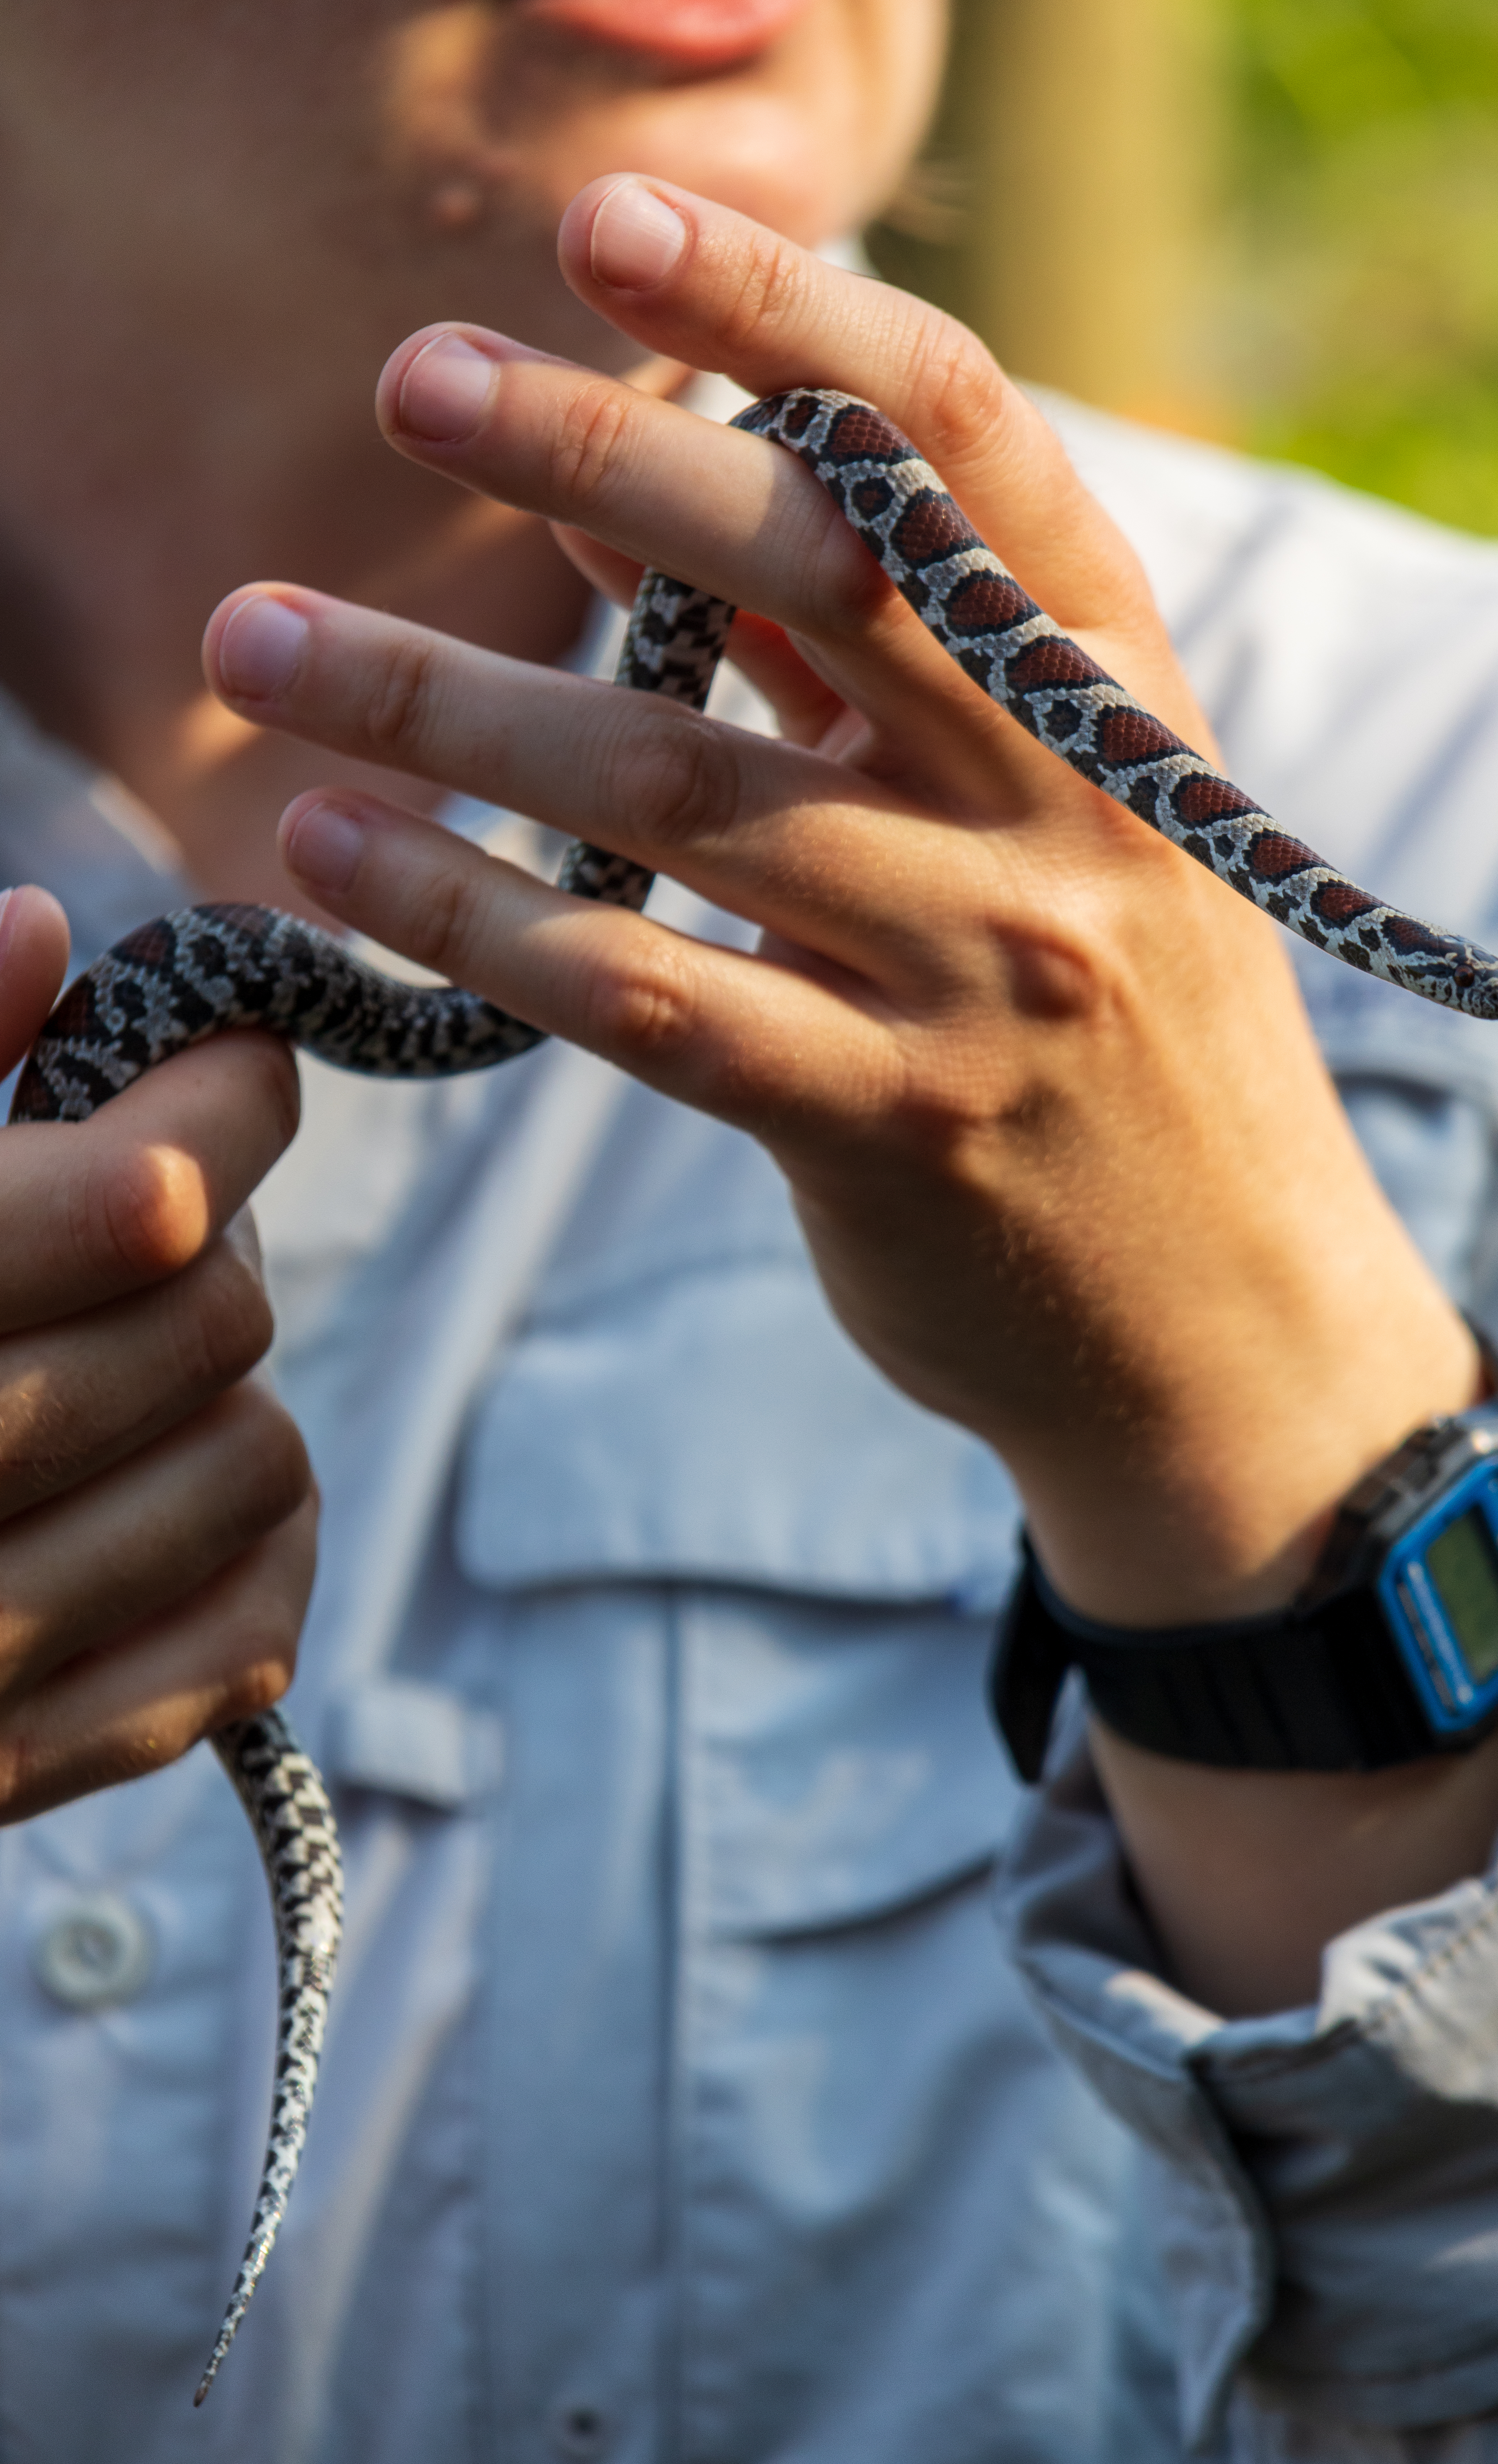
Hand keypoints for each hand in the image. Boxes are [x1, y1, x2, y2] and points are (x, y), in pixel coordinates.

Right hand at [0, 886, 314, 1823]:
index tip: (227, 1062)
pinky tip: (155, 1503)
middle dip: (208, 1244)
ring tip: (121, 1376)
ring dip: (220, 1398)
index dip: (221, 1096)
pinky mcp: (2, 1773)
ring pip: (258, 1463)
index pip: (141, 1197)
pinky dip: (241, 1556)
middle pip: (216, 1316)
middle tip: (141, 1227)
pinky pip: (249, 1638)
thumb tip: (38, 936)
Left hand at [200, 179, 1497, 2009]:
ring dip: (447, 708)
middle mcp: (1068, 820)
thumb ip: (866, 664)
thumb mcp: (1047, 818)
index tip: (620, 232)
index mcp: (1119, 707)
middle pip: (810, 582)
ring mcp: (987, 979)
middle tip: (413, 378)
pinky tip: (333, 857)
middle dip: (600, 453)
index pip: (961, 452)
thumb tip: (634, 485)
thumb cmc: (1119, 1039)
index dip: (791, 318)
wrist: (1229, 1323)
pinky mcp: (893, 1134)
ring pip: (675, 796)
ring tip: (263, 642)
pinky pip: (643, 1001)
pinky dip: (471, 919)